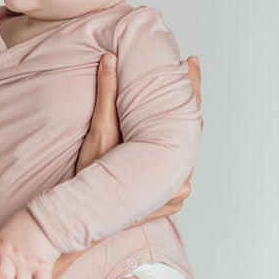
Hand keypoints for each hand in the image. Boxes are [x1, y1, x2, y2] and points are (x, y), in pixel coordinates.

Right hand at [76, 53, 201, 218]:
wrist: (87, 218)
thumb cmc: (91, 176)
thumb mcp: (99, 133)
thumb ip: (108, 95)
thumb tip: (109, 59)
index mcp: (169, 154)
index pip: (189, 111)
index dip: (190, 84)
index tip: (191, 62)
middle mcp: (180, 175)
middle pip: (189, 131)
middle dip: (184, 104)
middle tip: (185, 75)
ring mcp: (179, 190)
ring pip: (184, 151)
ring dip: (179, 130)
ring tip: (175, 105)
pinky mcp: (173, 201)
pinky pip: (177, 170)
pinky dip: (173, 154)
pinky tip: (165, 142)